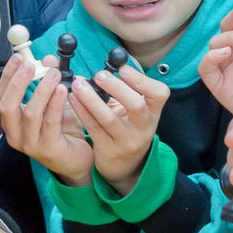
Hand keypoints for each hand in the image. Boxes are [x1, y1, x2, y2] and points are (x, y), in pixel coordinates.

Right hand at [0, 53, 93, 185]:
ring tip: (54, 74)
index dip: (9, 76)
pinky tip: (63, 89)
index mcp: (13, 122)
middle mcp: (16, 134)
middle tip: (30, 65)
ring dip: (42, 90)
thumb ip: (49, 81)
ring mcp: (30, 145)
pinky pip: (50, 123)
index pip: (2, 96)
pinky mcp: (48, 150)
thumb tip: (49, 59)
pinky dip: (55, 104)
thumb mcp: (54, 102)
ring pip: (30, 114)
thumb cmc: (63, 131)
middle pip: (7, 106)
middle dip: (18, 83)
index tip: (18, 58)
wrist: (79, 160)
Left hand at [69, 62, 168, 195]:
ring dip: (92, 99)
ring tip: (78, 84)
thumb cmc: (128, 127)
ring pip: (109, 119)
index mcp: (153, 112)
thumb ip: (124, 89)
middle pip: (135, 106)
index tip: (123, 69)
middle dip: (116, 88)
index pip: (159, 94)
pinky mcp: (109, 150)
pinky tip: (73, 99)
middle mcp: (144, 127)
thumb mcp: (136, 111)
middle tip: (99, 75)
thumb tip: (104, 66)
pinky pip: (93, 128)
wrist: (126, 165)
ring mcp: (127, 141)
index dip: (142, 81)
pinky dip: (82, 112)